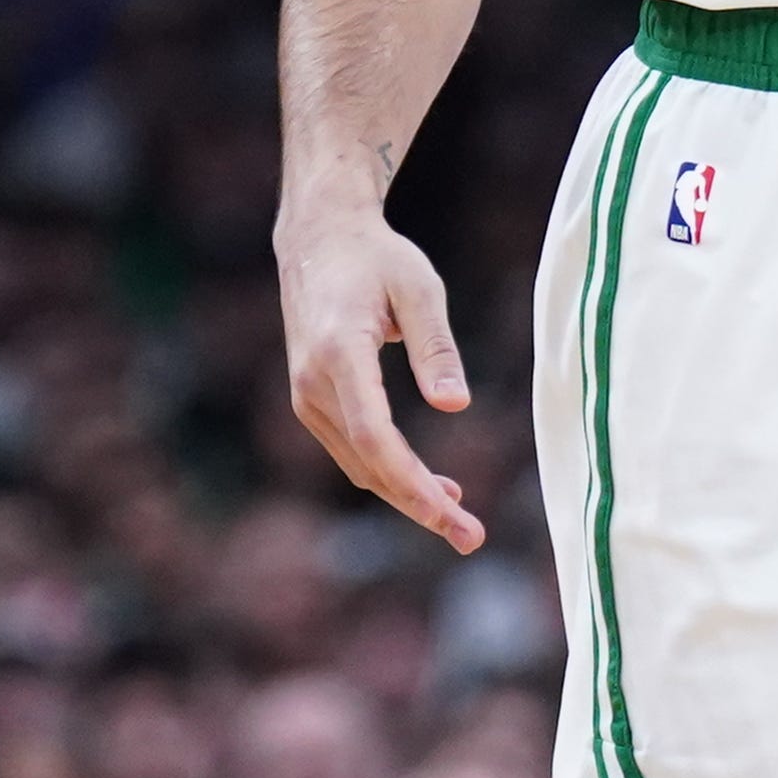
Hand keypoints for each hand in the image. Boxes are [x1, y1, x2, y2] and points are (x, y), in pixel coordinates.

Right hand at [275, 204, 485, 551]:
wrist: (318, 238)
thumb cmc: (376, 257)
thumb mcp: (419, 287)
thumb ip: (436, 346)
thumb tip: (456, 405)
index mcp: (339, 354)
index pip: (374, 436)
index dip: (412, 482)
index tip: (451, 513)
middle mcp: (313, 383)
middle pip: (368, 464)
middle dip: (418, 506)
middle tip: (471, 538)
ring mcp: (307, 395)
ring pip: (359, 464)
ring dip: (406, 494)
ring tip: (460, 517)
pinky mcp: (312, 399)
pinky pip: (353, 450)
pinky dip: (389, 472)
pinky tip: (430, 484)